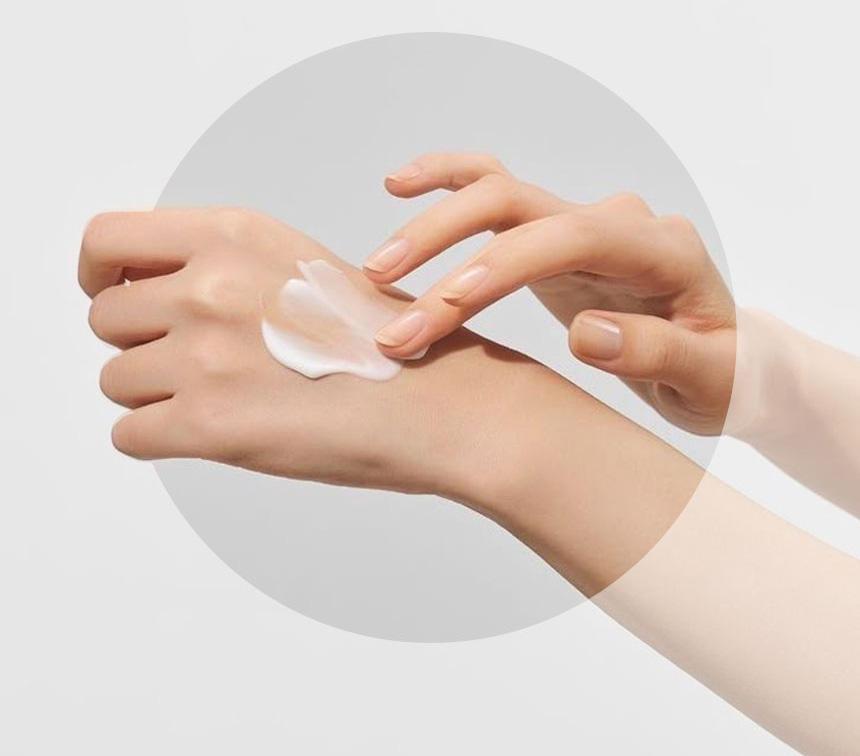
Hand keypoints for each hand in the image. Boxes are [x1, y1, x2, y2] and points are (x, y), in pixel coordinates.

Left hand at [79, 207, 542, 497]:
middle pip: (105, 318)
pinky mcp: (209, 425)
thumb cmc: (386, 342)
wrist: (440, 403)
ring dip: (155, 394)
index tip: (112, 296)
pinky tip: (216, 433)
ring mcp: (206, 355)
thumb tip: (149, 291)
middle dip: (140, 343)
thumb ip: (219, 265)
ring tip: (222, 399)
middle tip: (196, 363)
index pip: (106, 240)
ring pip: (116, 380)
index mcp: (233, 235)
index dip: (98, 274)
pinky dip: (161, 439)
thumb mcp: (298, 265)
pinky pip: (129, 435)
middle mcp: (211, 286)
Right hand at [363, 153, 735, 434]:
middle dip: (444, 249)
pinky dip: (448, 182)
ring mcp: (582, 223)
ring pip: (496, 192)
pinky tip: (402, 185)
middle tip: (389, 304)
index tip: (446, 306)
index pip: (568, 238)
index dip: (502, 265)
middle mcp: (616, 223)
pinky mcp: (554, 235)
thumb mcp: (708, 379)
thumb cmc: (718, 371)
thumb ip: (659, 352)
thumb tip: (586, 332)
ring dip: (431, 221)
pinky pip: (496, 194)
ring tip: (378, 263)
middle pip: (517, 204)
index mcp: (660, 251)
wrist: (718, 358)